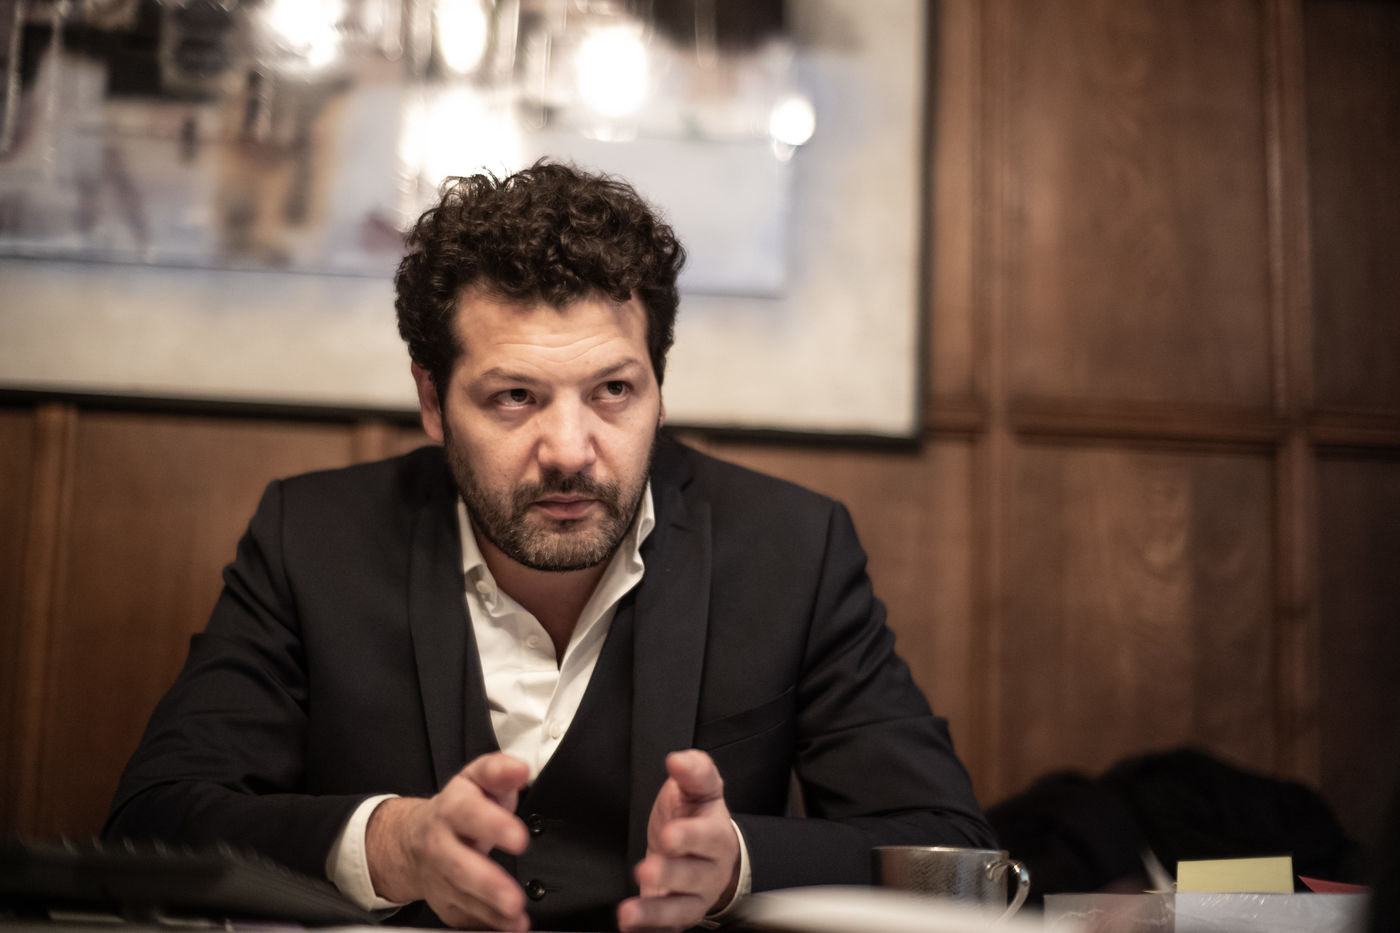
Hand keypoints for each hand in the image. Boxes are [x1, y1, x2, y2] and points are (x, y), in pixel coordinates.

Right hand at [365, 752, 531, 929]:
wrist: (412, 839)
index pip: (468, 814)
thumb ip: (499, 772)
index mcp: (451, 809)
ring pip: (460, 897)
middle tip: (513, 897)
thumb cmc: (457, 808)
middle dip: (487, 883)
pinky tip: (508, 928)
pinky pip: (461, 917)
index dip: (492, 825)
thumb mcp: (476, 780)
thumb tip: (519, 769)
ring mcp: (439, 877)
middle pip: (458, 865)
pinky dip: (484, 925)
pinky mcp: (444, 901)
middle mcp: (440, 845)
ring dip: (489, 911)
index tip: (519, 838)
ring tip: (516, 917)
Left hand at [617, 750, 739, 932]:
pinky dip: (648, 929)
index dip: (690, 837)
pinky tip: (629, 925)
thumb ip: (693, 771)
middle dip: (670, 875)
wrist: (704, 853)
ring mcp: (693, 898)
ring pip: (680, 909)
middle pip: (693, 876)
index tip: (670, 834)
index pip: (707, 837)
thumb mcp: (698, 789)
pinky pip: (665, 928)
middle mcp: (708, 870)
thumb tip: (679, 760)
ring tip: (629, 911)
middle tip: (647, 870)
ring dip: (655, 912)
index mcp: (715, 835)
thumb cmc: (697, 818)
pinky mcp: (676, 916)